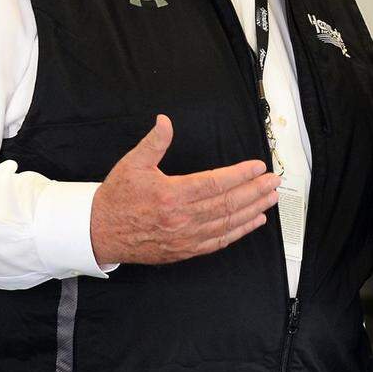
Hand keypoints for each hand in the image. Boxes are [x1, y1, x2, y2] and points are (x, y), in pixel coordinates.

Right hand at [89, 114, 279, 264]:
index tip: (258, 167)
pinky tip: (254, 221)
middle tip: (274, 181)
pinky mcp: (185, 250)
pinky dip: (239, 231)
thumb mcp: (133, 163)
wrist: (99, 232)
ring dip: (253, 209)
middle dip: (255, 191)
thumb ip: (154, 142)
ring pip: (228, 223)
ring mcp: (185, 237)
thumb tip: (165, 121)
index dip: (241, 175)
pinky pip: (219, 241)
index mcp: (172, 195)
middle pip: (228, 204)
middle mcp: (182, 218)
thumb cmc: (117, 197)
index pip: (216, 183)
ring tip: (271, 198)